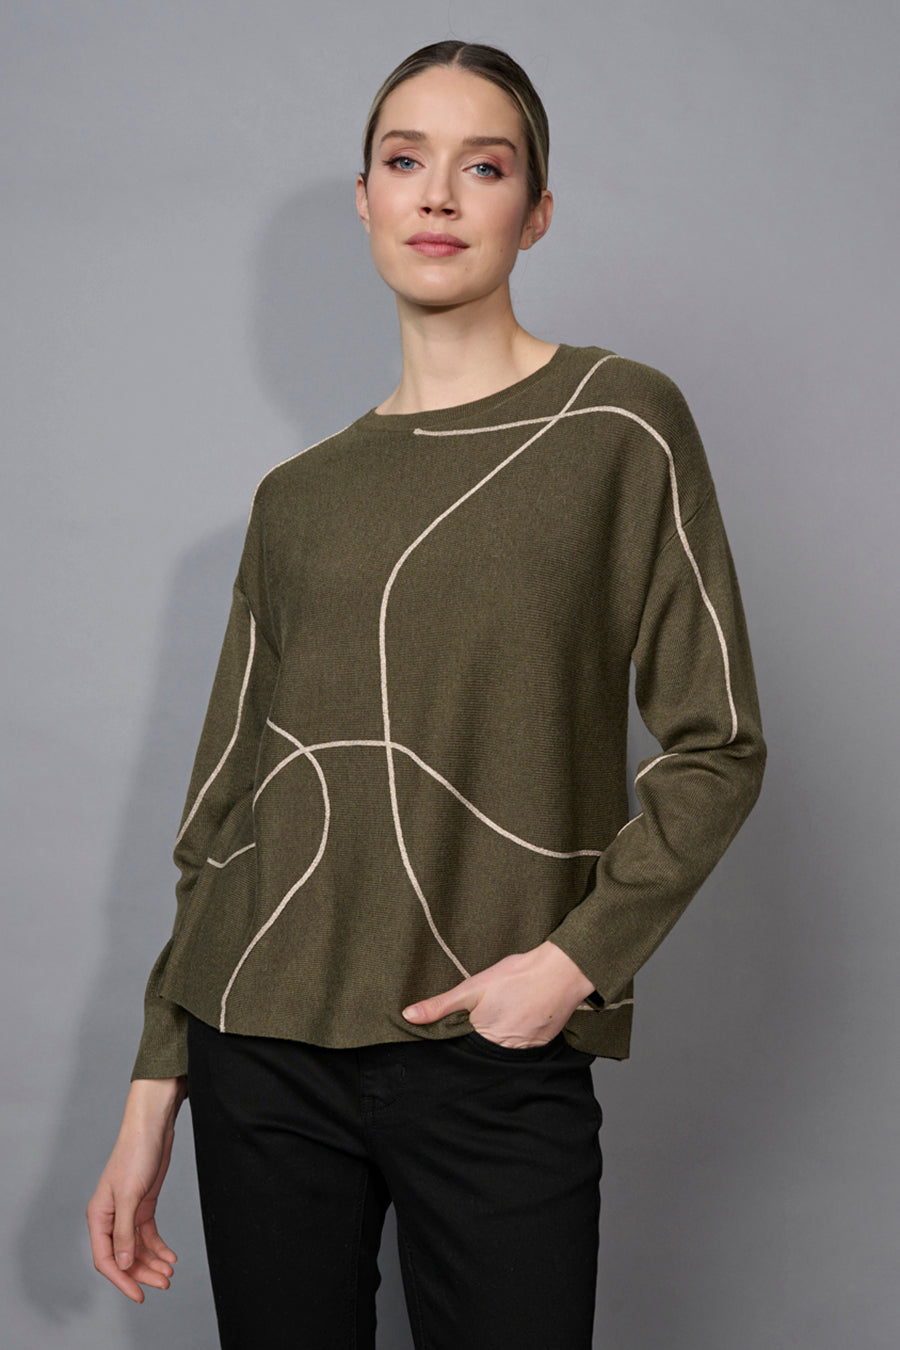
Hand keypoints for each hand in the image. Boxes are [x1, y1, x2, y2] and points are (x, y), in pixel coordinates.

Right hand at [86, 1076, 186, 1302]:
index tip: (138, 1295)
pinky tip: (171, 1256)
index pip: (106, 1258)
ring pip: (138, 1248)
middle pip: (124, 1256)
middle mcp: (111, 1217)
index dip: (121, 1279)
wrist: (153, 1127)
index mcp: (99, 1216)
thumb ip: (125, 1231)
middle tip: (164, 1284)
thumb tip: (123, 1264)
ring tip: (170, 1273)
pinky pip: (149, 1234)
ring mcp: (128, 1212)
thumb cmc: (135, 1154)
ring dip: (153, 1262)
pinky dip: (160, 1247)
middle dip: (143, 1272)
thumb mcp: (130, 1195)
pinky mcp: (143, 1205)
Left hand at [401, 940, 594, 1047]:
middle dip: (477, 1040)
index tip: (457, 1027)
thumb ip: (440, 1006)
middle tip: (486, 1015)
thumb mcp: (472, 987)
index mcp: (484, 1039)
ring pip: (501, 1050)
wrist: (561, 971)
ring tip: (502, 1014)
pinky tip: (517, 1016)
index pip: (461, 1050)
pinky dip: (516, 1035)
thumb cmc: (517, 976)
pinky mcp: (540, 1045)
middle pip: (482, 1052)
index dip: (456, 1040)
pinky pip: (520, 1047)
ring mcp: (525, 1050)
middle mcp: (505, 1052)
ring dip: (498, 1038)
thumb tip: (409, 1016)